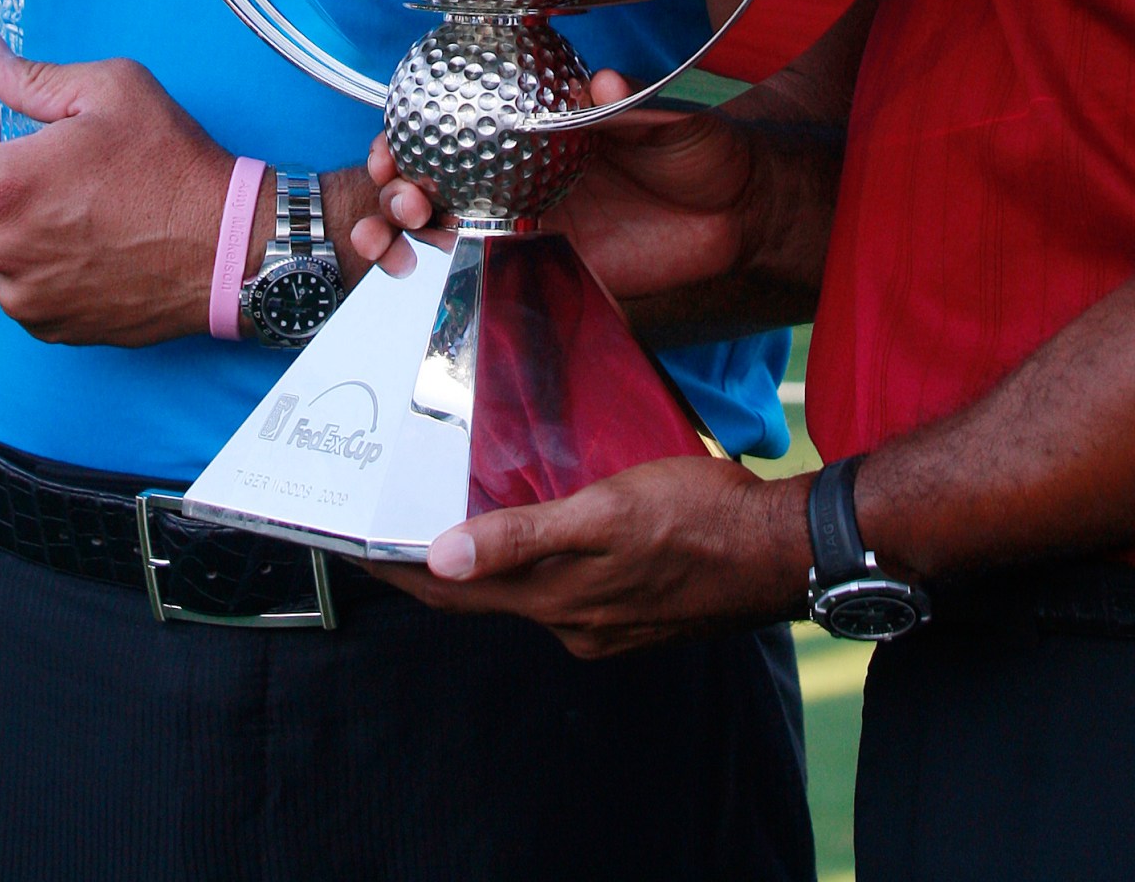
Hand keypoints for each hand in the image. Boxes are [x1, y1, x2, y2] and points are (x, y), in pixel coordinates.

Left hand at [0, 32, 238, 345]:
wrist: (229, 247)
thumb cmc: (173, 165)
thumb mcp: (112, 90)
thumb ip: (31, 76)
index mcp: (7, 187)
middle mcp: (4, 250)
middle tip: (53, 173)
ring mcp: (25, 296)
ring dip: (18, 235)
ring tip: (81, 212)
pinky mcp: (49, 327)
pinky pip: (22, 291)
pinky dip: (43, 270)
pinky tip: (93, 246)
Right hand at [352, 70, 764, 305]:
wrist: (741, 215)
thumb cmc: (702, 151)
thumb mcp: (665, 119)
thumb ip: (628, 104)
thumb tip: (600, 81)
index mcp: (540, 126)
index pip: (461, 119)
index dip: (414, 124)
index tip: (393, 136)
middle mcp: (522, 171)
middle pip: (436, 173)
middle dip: (394, 182)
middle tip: (401, 189)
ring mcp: (529, 220)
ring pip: (447, 222)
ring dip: (406, 226)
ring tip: (399, 233)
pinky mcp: (547, 267)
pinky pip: (486, 271)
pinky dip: (448, 269)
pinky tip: (426, 268)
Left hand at [364, 456, 814, 657]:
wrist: (782, 551)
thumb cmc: (699, 516)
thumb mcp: (606, 511)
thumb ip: (524, 535)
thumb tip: (442, 556)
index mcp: (557, 600)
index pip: (452, 589)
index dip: (399, 569)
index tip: (352, 550)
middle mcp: (572, 622)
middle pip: (481, 595)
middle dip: (429, 569)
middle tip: (384, 535)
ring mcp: (606, 623)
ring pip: (524, 593)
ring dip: (483, 567)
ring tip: (447, 526)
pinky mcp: (634, 612)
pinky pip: (564, 592)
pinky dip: (533, 567)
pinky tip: (537, 537)